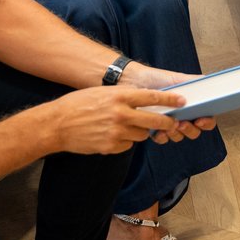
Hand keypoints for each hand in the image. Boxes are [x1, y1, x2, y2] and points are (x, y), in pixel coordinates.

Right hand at [39, 86, 182, 154]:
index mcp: (119, 97)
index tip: (182, 101)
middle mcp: (120, 114)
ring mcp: (117, 132)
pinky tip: (111, 136)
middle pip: (154, 121)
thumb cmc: (78, 105)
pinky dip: (125, 141)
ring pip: (142, 135)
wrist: (56, 125)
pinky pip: (128, 145)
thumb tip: (144, 100)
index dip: (169, 100)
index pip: (151, 97)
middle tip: (172, 123)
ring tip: (126, 127)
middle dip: (166, 123)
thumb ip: (123, 97)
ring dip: (140, 132)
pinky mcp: (111, 147)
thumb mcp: (102, 93)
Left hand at [120, 66, 216, 139]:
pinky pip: (163, 139)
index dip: (207, 123)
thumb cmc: (156, 78)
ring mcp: (169, 123)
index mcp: (191, 106)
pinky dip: (162, 137)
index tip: (200, 120)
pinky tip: (158, 131)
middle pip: (195, 132)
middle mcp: (182, 116)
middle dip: (190, 130)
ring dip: (176, 134)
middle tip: (182, 123)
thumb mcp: (177, 78)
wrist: (133, 80)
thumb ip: (194, 81)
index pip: (206, 119)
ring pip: (179, 137)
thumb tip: (209, 81)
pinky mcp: (154, 128)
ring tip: (169, 125)